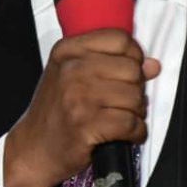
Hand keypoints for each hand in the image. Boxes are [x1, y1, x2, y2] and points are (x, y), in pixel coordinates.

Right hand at [4, 29, 160, 186]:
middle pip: (131, 68)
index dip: (133, 56)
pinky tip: (126, 134)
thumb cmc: (56, 112)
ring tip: (121, 118)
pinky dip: (136, 132)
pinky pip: (131, 124)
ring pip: (134, 97)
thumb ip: (113, 65)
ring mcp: (78, 97)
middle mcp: (71, 70)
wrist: (33, 148)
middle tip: (122, 102)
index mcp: (68, 51)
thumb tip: (152, 65)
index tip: (128, 71)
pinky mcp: (86, 125)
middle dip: (136, 88)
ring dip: (136, 112)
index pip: (119, 39)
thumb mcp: (74, 77)